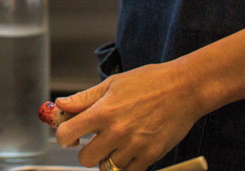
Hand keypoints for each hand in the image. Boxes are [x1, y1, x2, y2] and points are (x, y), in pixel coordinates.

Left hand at [53, 61, 206, 170]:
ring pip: (107, 167)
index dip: (64, 136)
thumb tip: (60, 105)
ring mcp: (134, 146)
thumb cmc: (148, 82)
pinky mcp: (151, 155)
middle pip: (85, 158)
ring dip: (107, 159)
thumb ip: (84, 98)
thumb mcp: (111, 84)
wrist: (184, 89)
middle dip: (86, 151)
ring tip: (115, 144)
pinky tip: (128, 150)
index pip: (67, 133)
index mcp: (102, 112)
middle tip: (94, 141)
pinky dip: (126, 164)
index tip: (69, 136)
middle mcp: (116, 131)